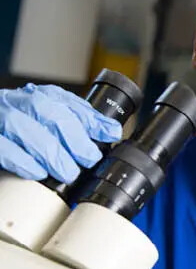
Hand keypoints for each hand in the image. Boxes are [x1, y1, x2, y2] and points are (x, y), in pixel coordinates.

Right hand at [0, 84, 122, 183]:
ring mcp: (1, 116)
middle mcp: (20, 101)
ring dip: (52, 153)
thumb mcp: (46, 119)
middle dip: (75, 138)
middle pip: (51, 113)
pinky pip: (4, 147)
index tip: (111, 134)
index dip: (93, 119)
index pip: (70, 103)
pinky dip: (23, 161)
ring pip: (27, 129)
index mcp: (39, 95)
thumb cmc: (15, 125)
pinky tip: (38, 172)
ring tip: (68, 172)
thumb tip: (110, 131)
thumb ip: (74, 121)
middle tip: (90, 158)